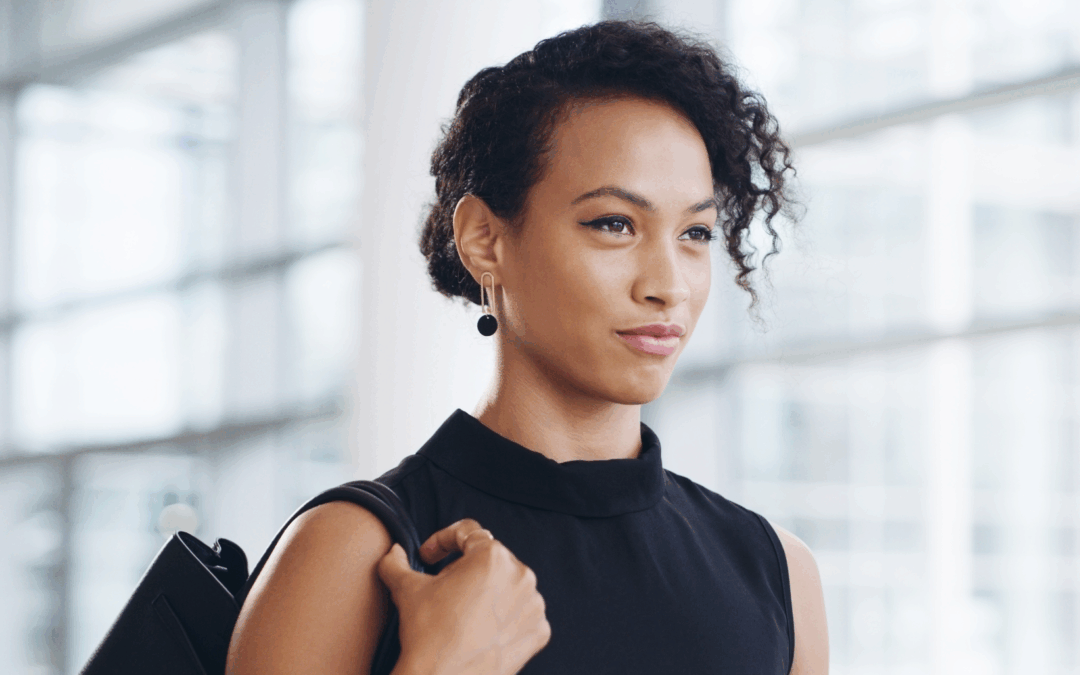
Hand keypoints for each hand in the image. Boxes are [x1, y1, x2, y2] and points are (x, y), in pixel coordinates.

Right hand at [378, 519, 550, 674]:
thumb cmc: (426, 633)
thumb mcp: (406, 589)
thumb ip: (396, 562)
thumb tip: (395, 551)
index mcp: (492, 556)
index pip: (467, 532)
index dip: (441, 541)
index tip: (428, 558)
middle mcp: (521, 574)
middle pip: (490, 560)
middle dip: (465, 570)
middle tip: (443, 590)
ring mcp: (534, 604)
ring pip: (508, 586)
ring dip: (488, 593)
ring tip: (462, 613)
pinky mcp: (539, 631)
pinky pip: (521, 614)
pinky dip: (504, 619)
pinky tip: (481, 630)